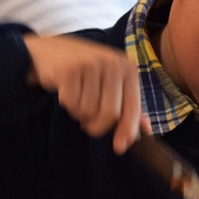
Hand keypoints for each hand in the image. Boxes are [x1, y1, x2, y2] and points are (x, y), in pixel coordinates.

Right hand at [24, 34, 147, 153]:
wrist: (51, 51)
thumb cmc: (87, 71)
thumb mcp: (112, 82)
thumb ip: (129, 104)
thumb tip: (147, 130)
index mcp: (128, 68)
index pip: (132, 107)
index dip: (127, 130)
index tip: (119, 147)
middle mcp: (112, 63)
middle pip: (110, 114)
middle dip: (97, 126)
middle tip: (88, 122)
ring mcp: (90, 64)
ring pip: (88, 111)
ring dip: (80, 113)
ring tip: (77, 98)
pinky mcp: (68, 70)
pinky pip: (70, 104)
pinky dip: (67, 105)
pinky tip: (66, 90)